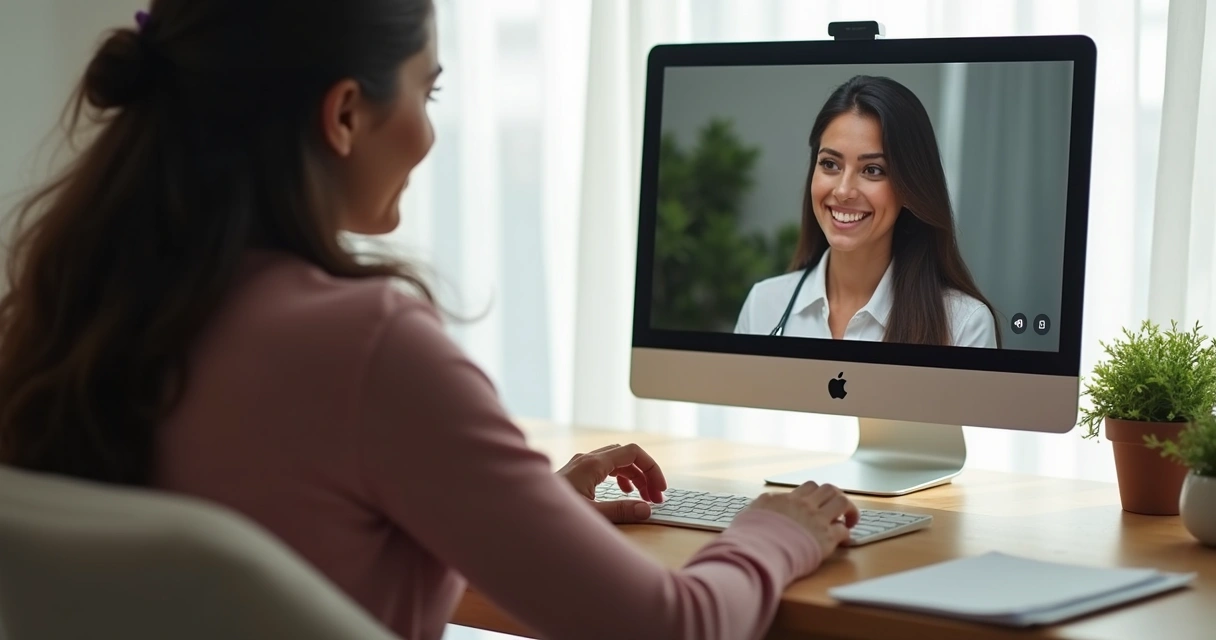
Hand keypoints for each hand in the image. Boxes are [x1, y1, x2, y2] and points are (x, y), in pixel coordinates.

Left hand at [557, 443, 667, 523]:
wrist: (522, 514)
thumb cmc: (552, 514)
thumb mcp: (592, 514)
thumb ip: (620, 511)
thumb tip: (646, 510)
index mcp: (593, 463)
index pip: (633, 452)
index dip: (652, 468)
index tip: (660, 490)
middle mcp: (586, 459)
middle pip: (626, 456)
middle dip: (645, 474)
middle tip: (655, 499)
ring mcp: (579, 465)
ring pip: (616, 461)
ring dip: (634, 477)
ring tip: (643, 498)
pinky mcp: (575, 474)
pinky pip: (605, 467)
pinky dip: (620, 477)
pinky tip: (623, 492)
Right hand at [742, 482, 859, 554]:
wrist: (758, 552)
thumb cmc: (750, 537)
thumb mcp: (750, 513)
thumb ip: (762, 506)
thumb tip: (764, 505)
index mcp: (786, 498)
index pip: (809, 487)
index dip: (817, 495)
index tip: (817, 504)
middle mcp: (804, 505)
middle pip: (829, 488)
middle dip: (836, 496)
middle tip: (838, 509)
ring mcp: (816, 520)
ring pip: (842, 501)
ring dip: (849, 510)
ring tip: (849, 520)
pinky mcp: (826, 538)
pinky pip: (843, 530)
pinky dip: (845, 534)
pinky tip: (842, 541)